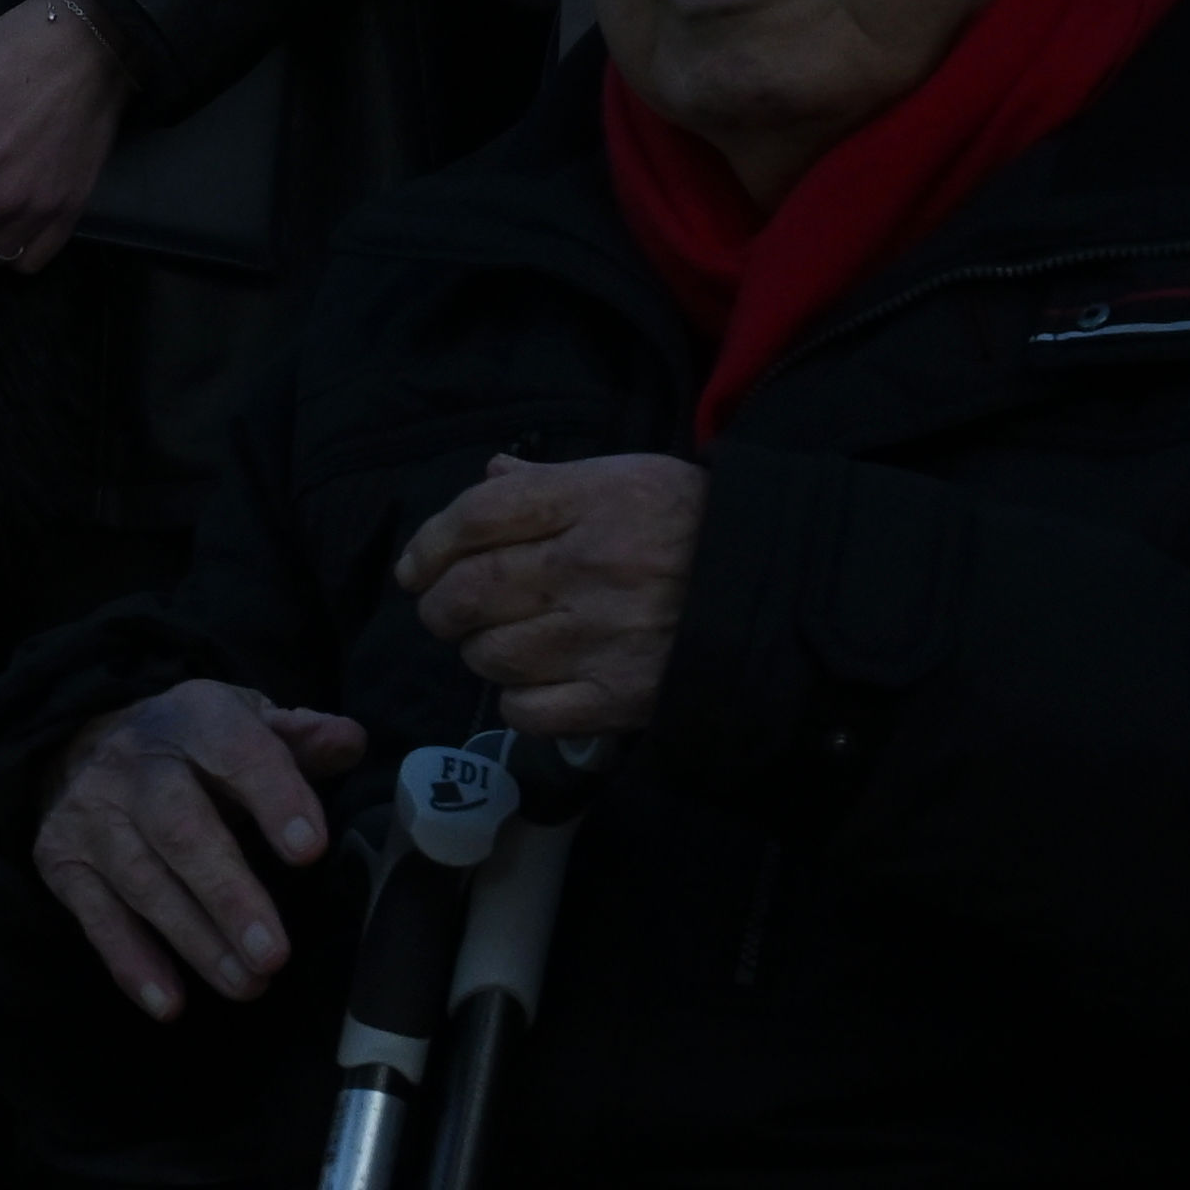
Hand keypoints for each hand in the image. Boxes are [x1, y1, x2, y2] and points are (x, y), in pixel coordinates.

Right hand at [32, 678, 368, 1020]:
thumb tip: (349, 740)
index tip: (310, 849)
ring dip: (195, 940)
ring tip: (247, 984)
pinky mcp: (62, 861)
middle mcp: (134, 764)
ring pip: (143, 881)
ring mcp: (92, 815)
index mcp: (193, 719)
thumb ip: (298, 739)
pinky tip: (170, 1002)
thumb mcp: (243, 724)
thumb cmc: (190, 748)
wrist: (81, 742)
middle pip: (180, 830)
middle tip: (273, 953)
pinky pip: (97, 917)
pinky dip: (131, 962)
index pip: (236, 751)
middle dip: (228, 894)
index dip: (274, 797)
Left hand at [398, 451, 704, 739]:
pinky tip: (531, 684)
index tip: (415, 567)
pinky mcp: (620, 697)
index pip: (479, 516)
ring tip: (496, 643)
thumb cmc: (691, 526)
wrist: (775, 591)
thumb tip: (487, 478)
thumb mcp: (630, 478)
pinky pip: (528, 711)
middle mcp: (594, 565)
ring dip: (477, 652)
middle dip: (439, 605)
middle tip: (444, 611)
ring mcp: (606, 636)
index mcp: (595, 500)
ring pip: (491, 655)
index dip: (430, 544)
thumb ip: (552, 480)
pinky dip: (514, 700)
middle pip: (472, 590)